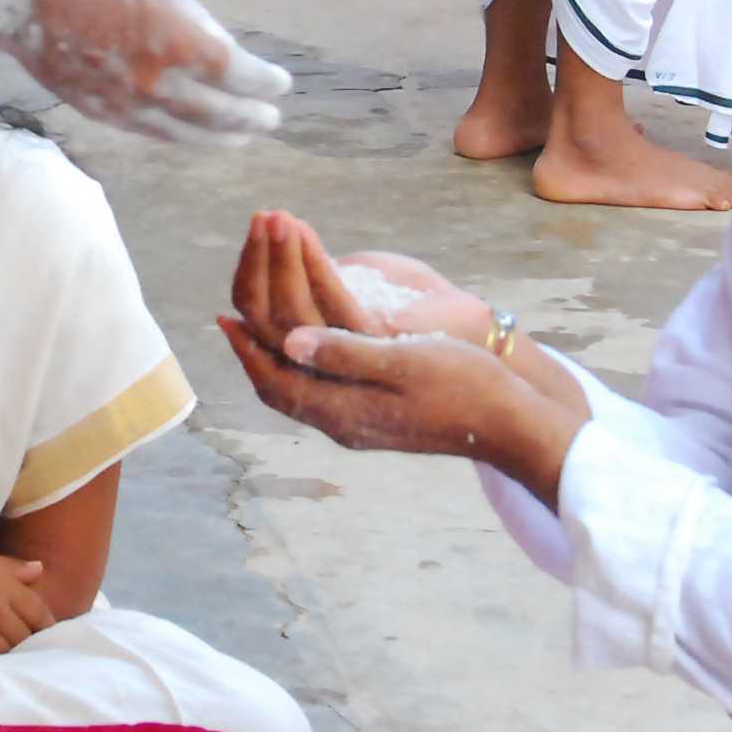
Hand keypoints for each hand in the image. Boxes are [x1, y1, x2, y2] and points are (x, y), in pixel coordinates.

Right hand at [0, 538, 57, 659]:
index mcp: (2, 583)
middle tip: (18, 640)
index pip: (38, 611)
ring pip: (5, 650)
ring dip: (4, 650)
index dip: (43, 623)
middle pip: (23, 635)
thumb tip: (38, 569)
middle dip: (24, 638)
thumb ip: (7, 568)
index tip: (43, 629)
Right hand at [9, 0, 292, 143]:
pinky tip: (195, 135)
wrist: (25, 0)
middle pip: (221, 113)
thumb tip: (223, 54)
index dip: (266, 84)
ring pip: (188, 134)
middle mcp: (158, 82)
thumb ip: (195, 24)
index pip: (240, 76)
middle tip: (271, 119)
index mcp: (178, 41)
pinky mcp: (105, 115)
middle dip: (252, 118)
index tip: (280, 83)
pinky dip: (182, 137)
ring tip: (243, 137)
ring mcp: (129, 105)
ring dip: (223, 137)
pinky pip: (154, 133)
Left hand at [217, 301, 578, 494]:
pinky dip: (299, 359)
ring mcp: (358, 422)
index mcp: (346, 412)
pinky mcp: (374, 416)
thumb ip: (345, 353)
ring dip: (273, 349)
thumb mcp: (405, 361)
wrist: (509, 424)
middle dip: (253, 343)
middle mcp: (343, 423)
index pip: (277, 381)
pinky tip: (301, 340)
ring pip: (297, 387)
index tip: (222, 316)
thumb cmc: (465, 386)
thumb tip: (290, 340)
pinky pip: (317, 388)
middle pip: (279, 384)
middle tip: (228, 307)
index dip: (246, 349)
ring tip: (251, 319)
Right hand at [229, 211, 491, 349]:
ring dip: (277, 258)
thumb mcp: (372, 291)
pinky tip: (302, 231)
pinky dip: (311, 262)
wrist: (484, 338)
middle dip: (255, 265)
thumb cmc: (429, 311)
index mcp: (317, 357)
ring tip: (273, 217)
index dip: (247, 288)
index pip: (261, 327)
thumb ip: (335, 279)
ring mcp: (349, 357)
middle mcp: (324, 368)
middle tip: (258, 220)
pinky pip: (331, 301)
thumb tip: (300, 256)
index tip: (244, 248)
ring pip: (290, 313)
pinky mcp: (377, 341)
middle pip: (264, 322)